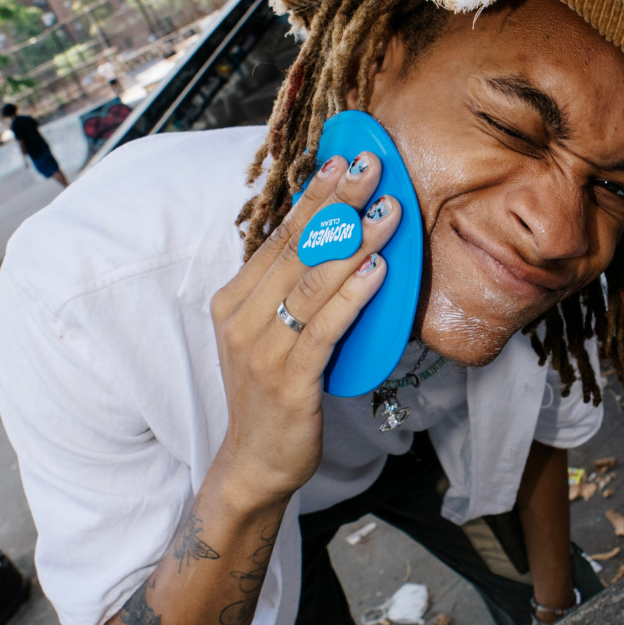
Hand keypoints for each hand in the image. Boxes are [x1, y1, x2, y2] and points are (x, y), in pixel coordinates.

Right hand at [209, 150, 399, 507]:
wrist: (255, 464)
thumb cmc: (273, 396)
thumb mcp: (272, 335)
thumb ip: (290, 293)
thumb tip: (332, 242)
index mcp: (234, 300)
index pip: (278, 236)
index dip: (312, 196)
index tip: (341, 160)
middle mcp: (243, 318)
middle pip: (296, 248)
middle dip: (336, 203)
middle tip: (370, 166)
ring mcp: (263, 350)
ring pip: (313, 282)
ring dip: (355, 242)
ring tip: (389, 213)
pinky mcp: (289, 380)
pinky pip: (324, 328)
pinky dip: (353, 296)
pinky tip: (378, 271)